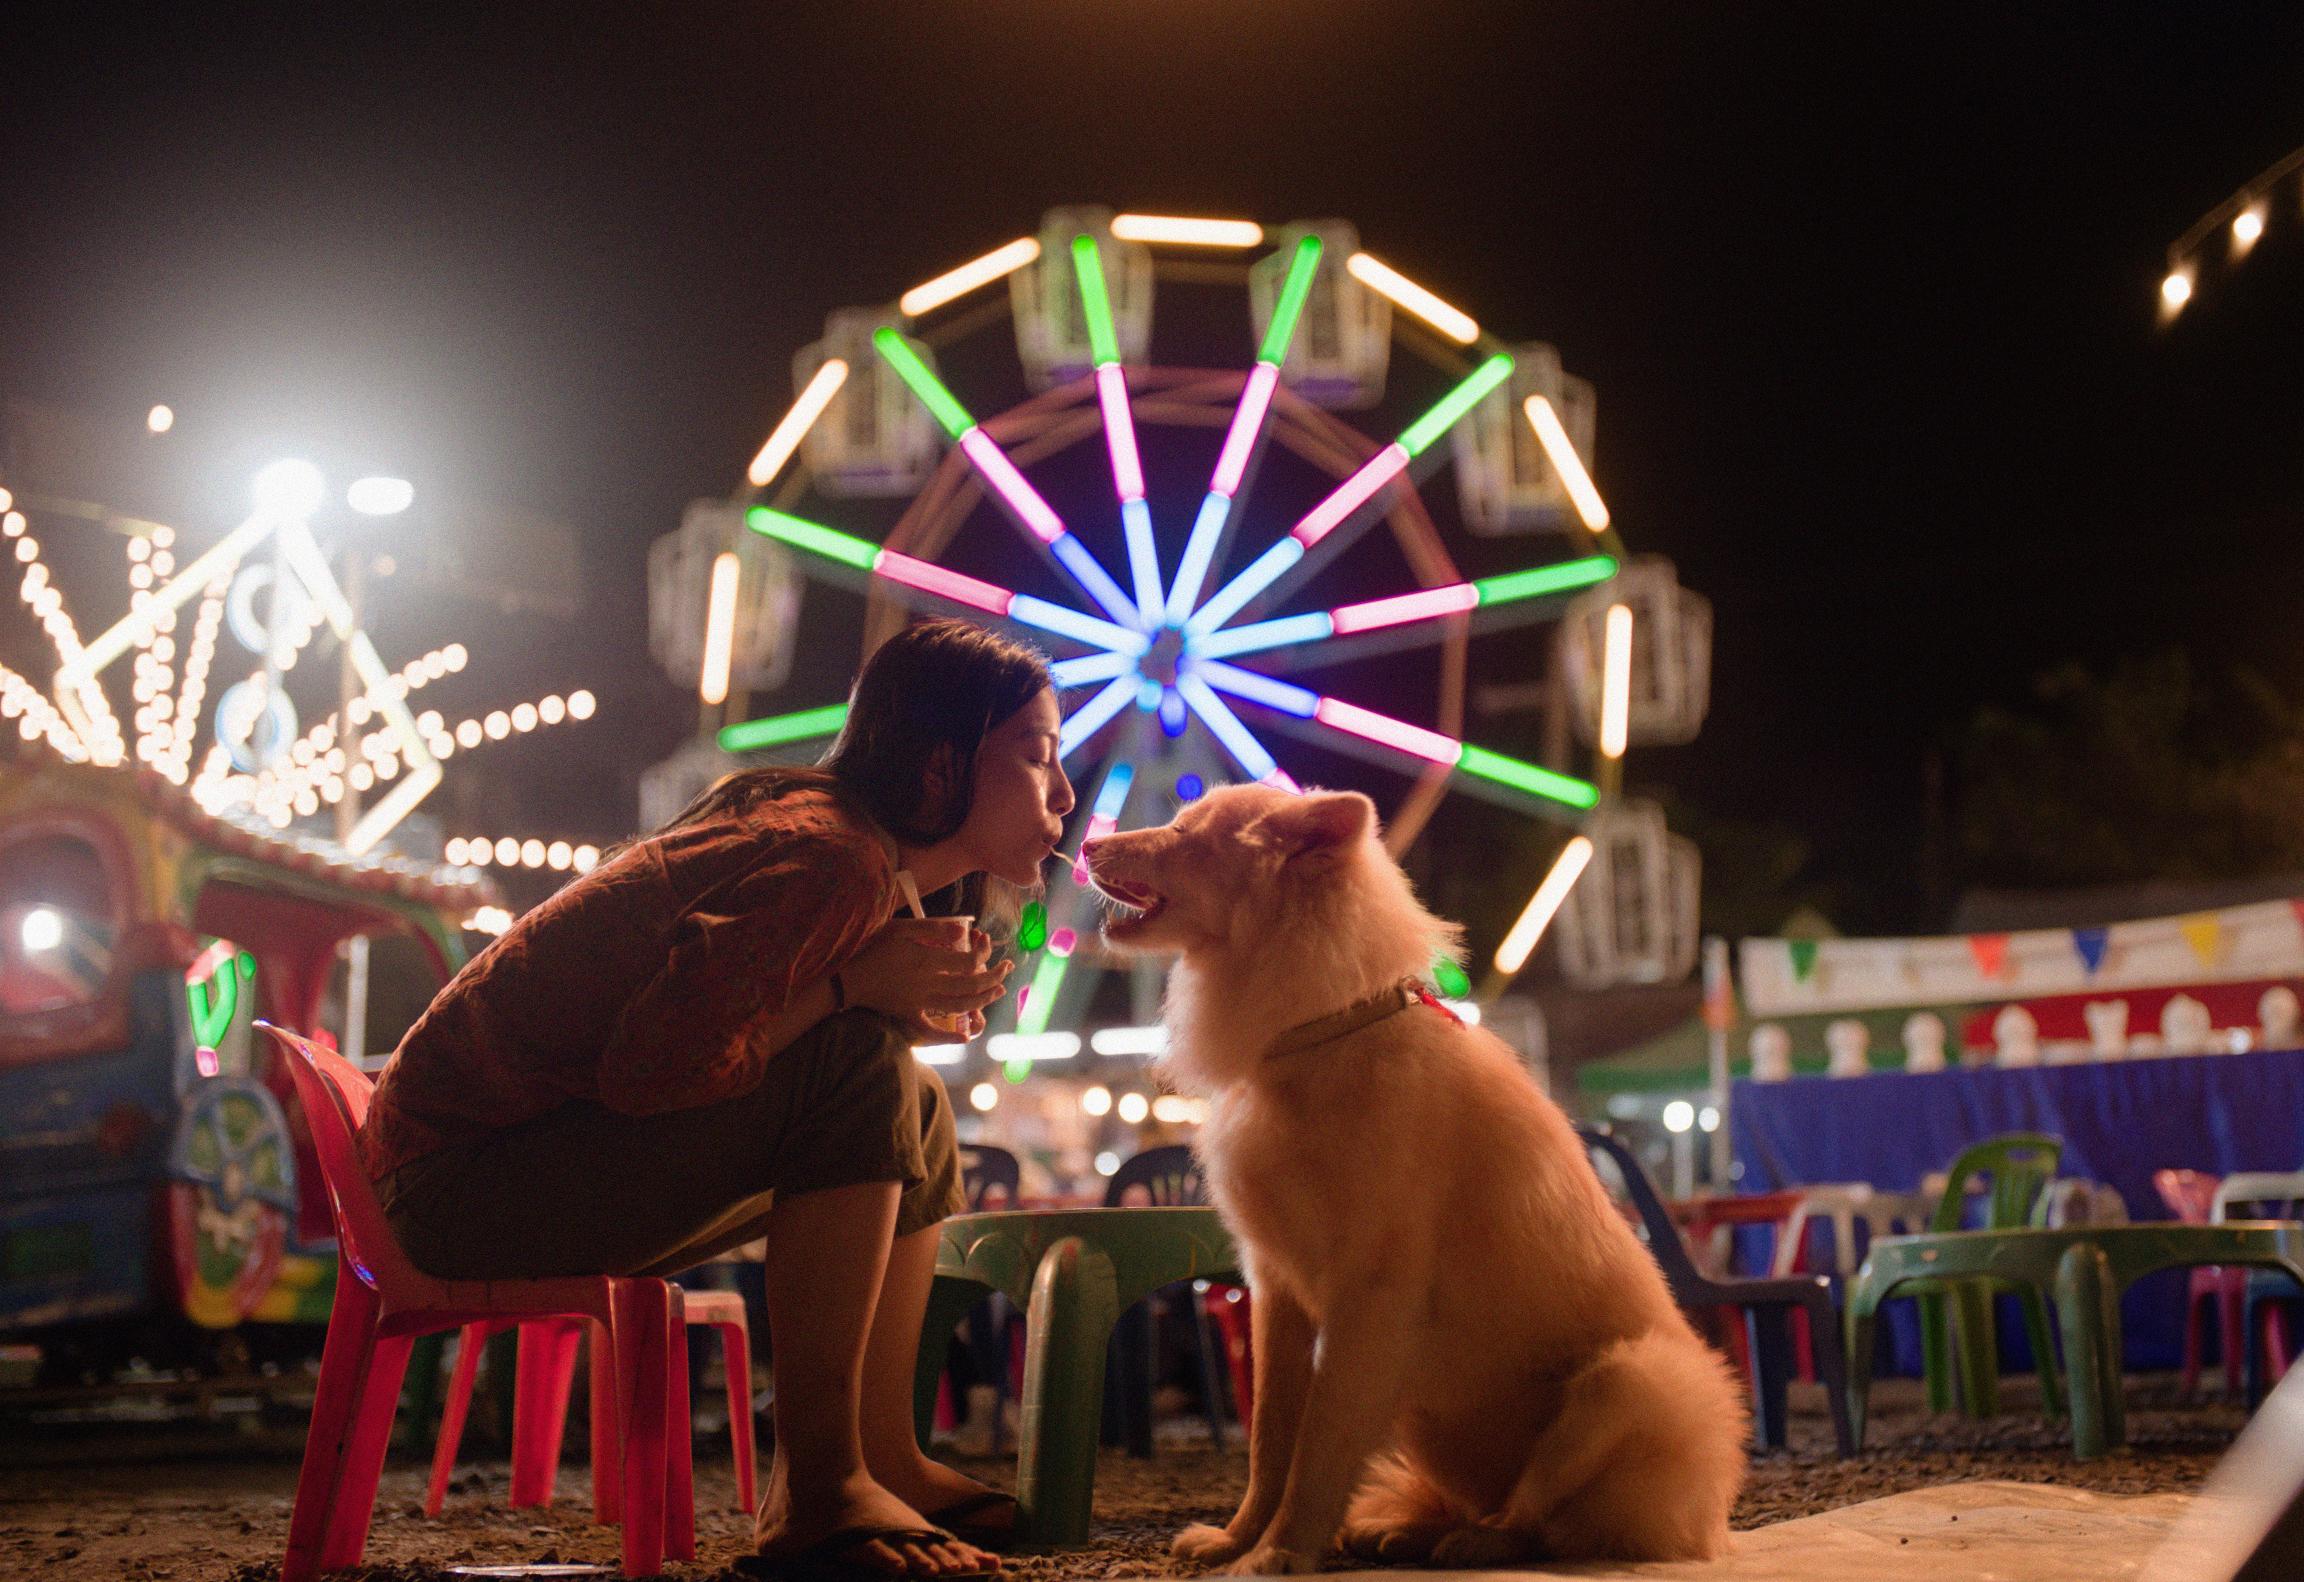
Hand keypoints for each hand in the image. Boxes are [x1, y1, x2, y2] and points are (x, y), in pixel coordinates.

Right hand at [839, 917, 1011, 1039]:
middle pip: (970, 985)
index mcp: (927, 961)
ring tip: (998, 991)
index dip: (984, 955)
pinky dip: (949, 1036)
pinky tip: (965, 1037)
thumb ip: (932, 929)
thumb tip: (963, 932)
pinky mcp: (908, 1014)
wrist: (845, 977)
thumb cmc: (871, 947)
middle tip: (1007, 969)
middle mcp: (927, 984)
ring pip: (958, 1006)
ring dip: (982, 1000)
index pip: (967, 962)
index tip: (988, 946)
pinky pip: (931, 1030)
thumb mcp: (900, 929)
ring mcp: (919, 1003)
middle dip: (993, 977)